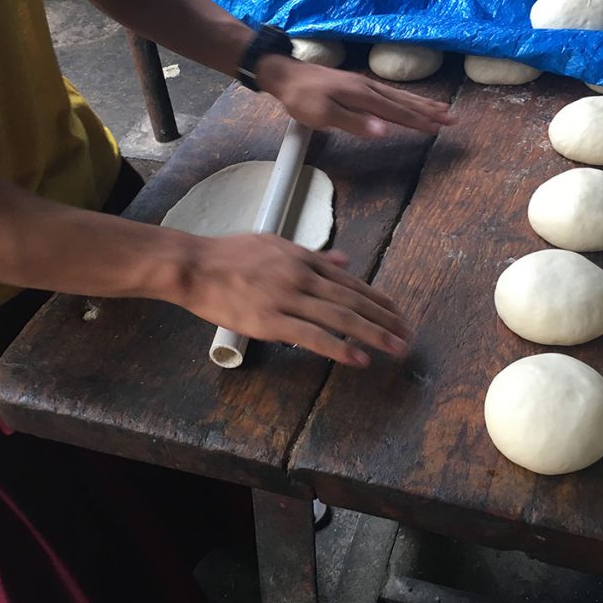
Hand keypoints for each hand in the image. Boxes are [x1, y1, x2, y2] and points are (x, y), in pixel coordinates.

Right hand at [179, 233, 409, 366]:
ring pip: (341, 318)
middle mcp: (302, 277)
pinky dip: (340, 348)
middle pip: (354, 300)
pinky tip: (359, 359)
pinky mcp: (271, 321)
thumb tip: (343, 259)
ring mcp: (288, 299)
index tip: (398, 314)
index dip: (378, 300)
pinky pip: (312, 337)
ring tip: (396, 348)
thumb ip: (311, 255)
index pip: (351, 282)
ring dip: (374, 335)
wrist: (194, 265)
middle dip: (385, 320)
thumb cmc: (229, 254)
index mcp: (304, 259)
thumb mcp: (275, 244)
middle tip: (408, 336)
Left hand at [255, 54, 455, 137]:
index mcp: (363, 95)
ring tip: (440, 108)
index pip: (397, 112)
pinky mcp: (357, 85)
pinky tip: (408, 101)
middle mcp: (368, 87)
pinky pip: (389, 93)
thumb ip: (354, 123)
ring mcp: (364, 84)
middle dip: (429, 111)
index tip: (439, 129)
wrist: (285, 75)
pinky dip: (405, 98)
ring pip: (399, 95)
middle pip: (404, 101)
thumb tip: (384, 130)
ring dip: (421, 103)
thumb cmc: (301, 98)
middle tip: (452, 118)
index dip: (419, 122)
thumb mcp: (323, 115)